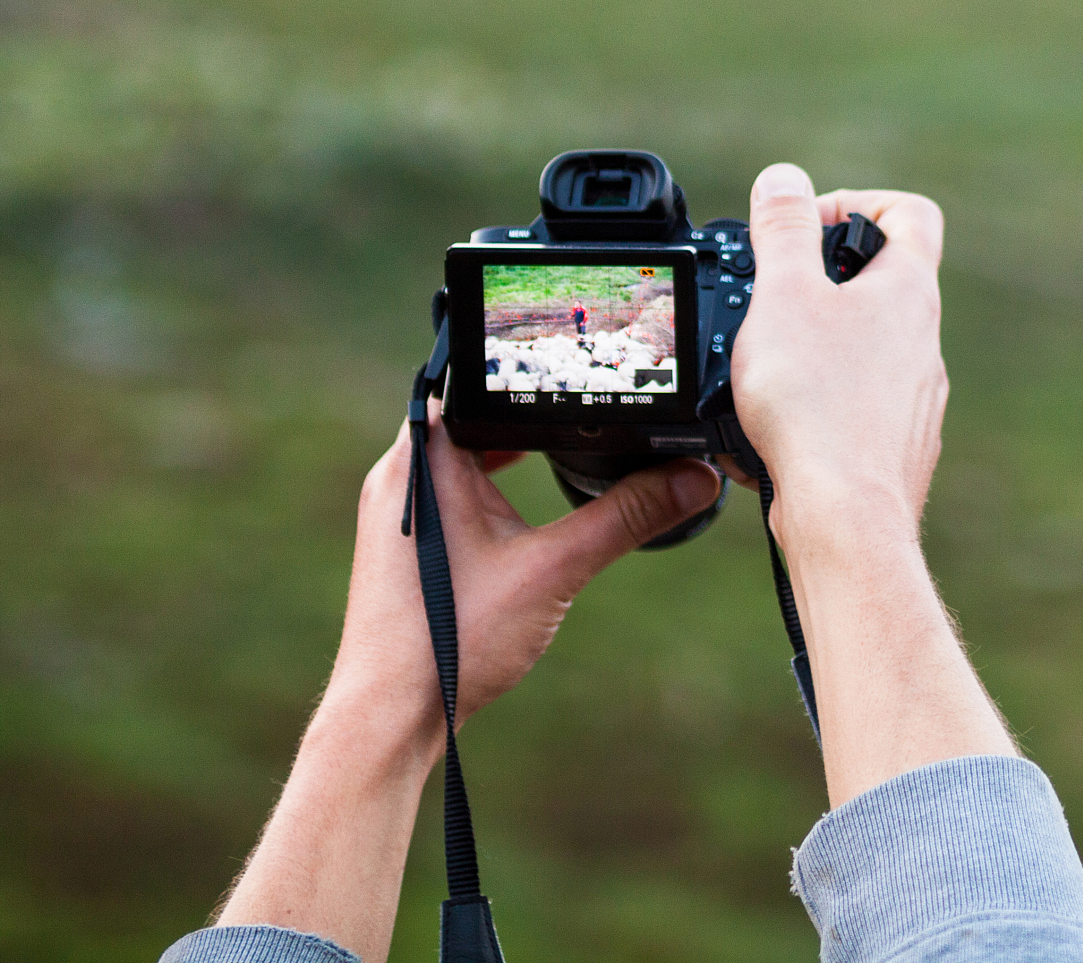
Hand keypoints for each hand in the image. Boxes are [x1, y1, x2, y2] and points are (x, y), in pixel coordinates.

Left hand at [330, 405, 724, 727]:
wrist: (389, 717)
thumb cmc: (452, 638)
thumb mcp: (555, 569)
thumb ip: (626, 516)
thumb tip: (692, 479)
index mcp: (426, 457)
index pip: (475, 378)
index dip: (526, 367)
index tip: (576, 364)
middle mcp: (400, 474)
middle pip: (474, 415)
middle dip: (529, 413)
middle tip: (586, 404)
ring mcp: (397, 512)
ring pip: (462, 456)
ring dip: (508, 453)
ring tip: (565, 448)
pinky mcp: (404, 545)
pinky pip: (450, 491)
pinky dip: (489, 489)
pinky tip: (523, 509)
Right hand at [731, 162, 948, 547]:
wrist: (845, 519)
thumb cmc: (818, 405)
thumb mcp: (784, 294)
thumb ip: (784, 230)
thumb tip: (785, 179)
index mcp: (908, 291)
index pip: (909, 212)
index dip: (857, 202)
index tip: (806, 230)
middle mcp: (923, 341)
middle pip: (880, 283)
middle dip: (817, 284)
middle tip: (768, 299)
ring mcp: (914, 398)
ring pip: (865, 350)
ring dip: (813, 346)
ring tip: (762, 366)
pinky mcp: (893, 447)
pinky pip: (854, 406)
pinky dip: (816, 403)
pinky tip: (772, 424)